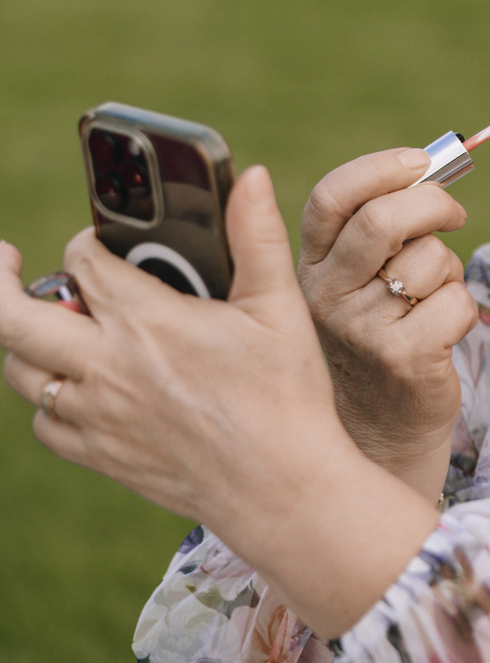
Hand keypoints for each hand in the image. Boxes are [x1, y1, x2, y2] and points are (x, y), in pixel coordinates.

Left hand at [0, 166, 439, 637]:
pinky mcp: (98, 454)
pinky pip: (44, 420)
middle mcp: (106, 366)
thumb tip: (254, 176)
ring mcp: (95, 415)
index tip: (100, 245)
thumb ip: (256, 236)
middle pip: (11, 317)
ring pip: (21, 369)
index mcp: (146, 321)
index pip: (82, 262)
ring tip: (54, 325)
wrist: (281, 486)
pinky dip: (51, 397)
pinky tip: (80, 386)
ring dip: (28, 340)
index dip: (85, 244)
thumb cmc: (288, 394)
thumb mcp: (279, 307)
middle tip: (5, 262)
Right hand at [298, 149, 477, 496]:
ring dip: (451, 269)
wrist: (382, 430)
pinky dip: (465, 308)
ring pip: (430, 260)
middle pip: (384, 220)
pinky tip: (444, 332)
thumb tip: (431, 166)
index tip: (420, 161)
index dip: (379, 168)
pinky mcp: (403, 359)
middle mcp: (326, 295)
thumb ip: (384, 229)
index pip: (331, 198)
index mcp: (311, 265)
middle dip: (435, 205)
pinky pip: (456, 302)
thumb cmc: (383, 337)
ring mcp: (361, 330)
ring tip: (434, 298)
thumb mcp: (363, 281)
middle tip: (454, 217)